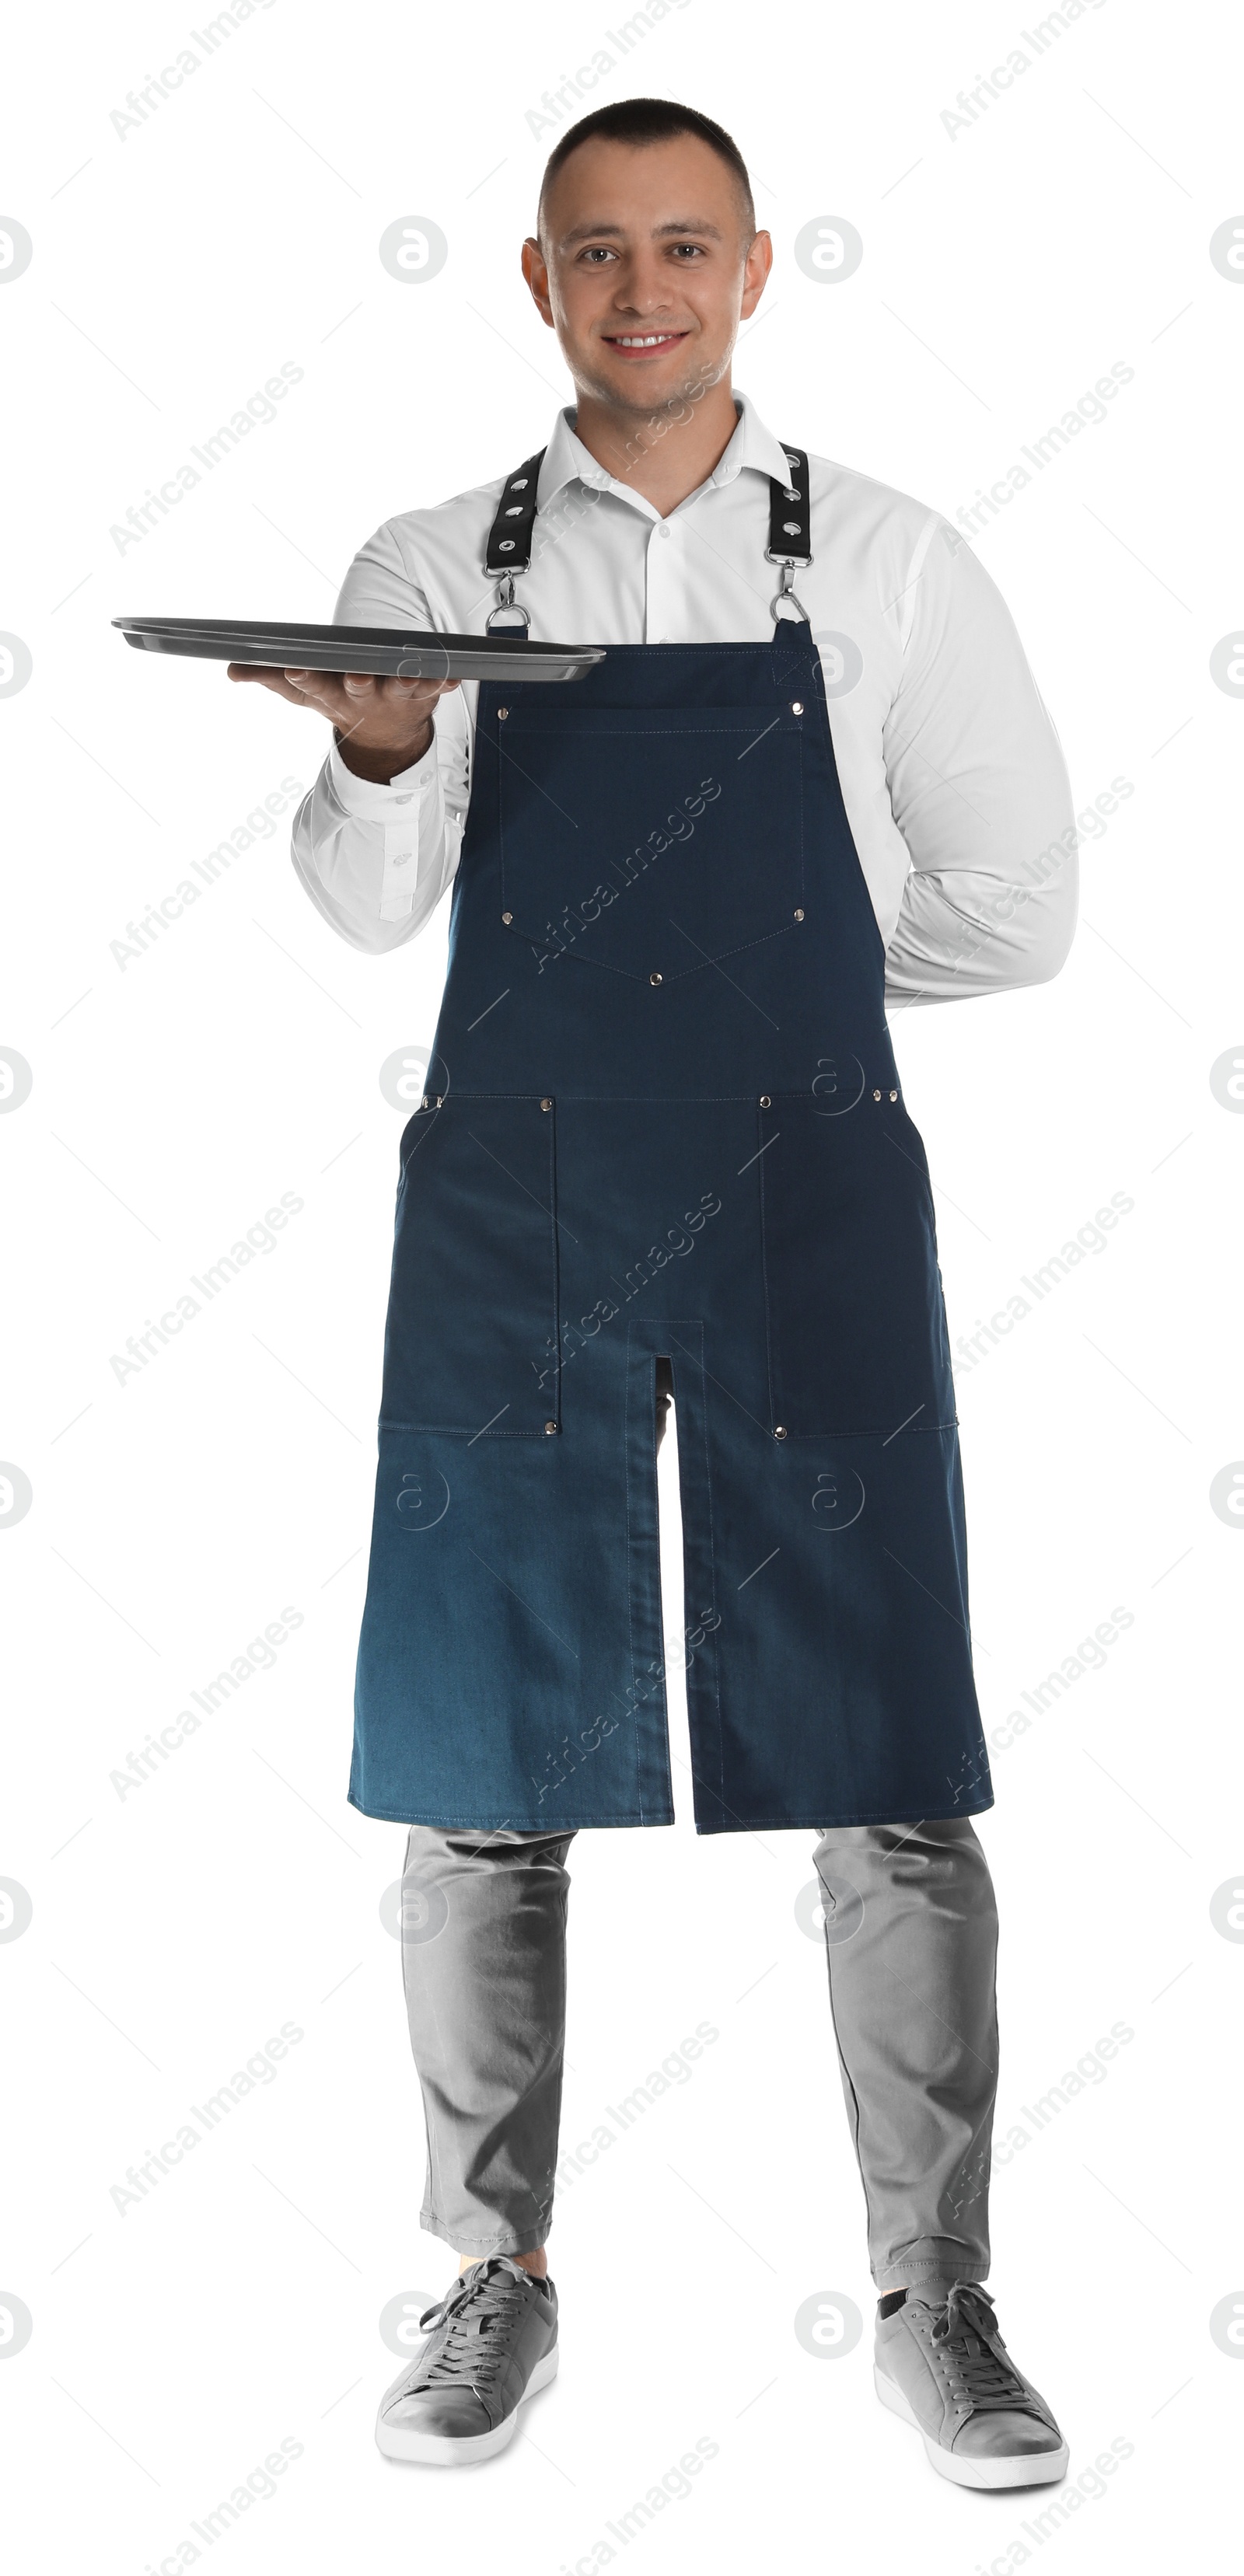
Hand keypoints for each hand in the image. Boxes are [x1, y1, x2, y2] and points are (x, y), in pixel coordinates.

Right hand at [226, 664, 459, 780]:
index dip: (303, 678)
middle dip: (356, 682)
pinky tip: (455, 676)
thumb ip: (268, 678)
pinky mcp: (422, 695)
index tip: (294, 667)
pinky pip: (436, 688)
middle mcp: (362, 698)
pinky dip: (445, 682)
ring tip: (410, 673)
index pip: (311, 686)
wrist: (386, 738)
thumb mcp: (303, 695)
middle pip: (356, 688)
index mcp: (331, 695)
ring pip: (399, 688)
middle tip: (354, 675)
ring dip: (405, 682)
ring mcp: (393, 698)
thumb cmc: (339, 702)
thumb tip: (231, 670)